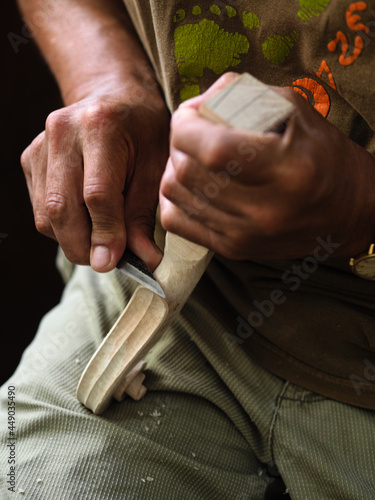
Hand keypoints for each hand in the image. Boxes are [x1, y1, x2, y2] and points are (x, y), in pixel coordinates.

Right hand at [21, 84, 169, 271]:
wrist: (112, 96)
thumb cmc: (142, 131)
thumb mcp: (156, 167)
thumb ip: (145, 214)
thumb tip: (145, 259)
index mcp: (101, 126)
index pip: (97, 193)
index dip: (106, 233)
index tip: (114, 262)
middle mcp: (62, 132)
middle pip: (62, 207)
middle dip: (84, 246)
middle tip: (106, 262)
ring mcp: (40, 145)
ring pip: (46, 214)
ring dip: (73, 239)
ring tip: (100, 237)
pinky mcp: (29, 159)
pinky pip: (41, 209)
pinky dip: (62, 226)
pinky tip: (85, 217)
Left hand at [159, 72, 374, 260]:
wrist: (350, 213)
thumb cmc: (325, 157)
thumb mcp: (296, 111)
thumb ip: (243, 96)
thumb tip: (197, 103)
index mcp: (286, 170)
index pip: (212, 149)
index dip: (187, 124)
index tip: (190, 114)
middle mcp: (264, 210)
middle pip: (188, 171)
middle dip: (178, 142)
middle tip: (191, 131)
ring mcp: (246, 235)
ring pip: (176, 196)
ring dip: (174, 167)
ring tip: (192, 156)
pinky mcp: (234, 249)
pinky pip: (178, 223)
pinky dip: (174, 199)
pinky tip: (191, 185)